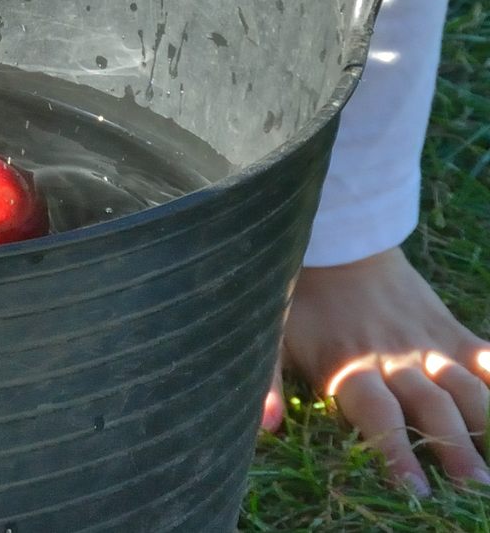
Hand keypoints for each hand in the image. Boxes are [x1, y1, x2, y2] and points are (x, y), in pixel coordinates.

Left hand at [268, 248, 489, 495]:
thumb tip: (265, 426)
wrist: (337, 240)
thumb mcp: (271, 335)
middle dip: (455, 450)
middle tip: (476, 489)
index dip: (397, 453)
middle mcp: (395, 359)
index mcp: (349, 366)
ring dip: (486, 426)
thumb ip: (268, 383)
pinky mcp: (450, 330)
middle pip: (432, 409)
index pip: (378, 416)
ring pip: (467, 389)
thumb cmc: (299, 297)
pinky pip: (486, 357)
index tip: (418, 492)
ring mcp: (428, 344)